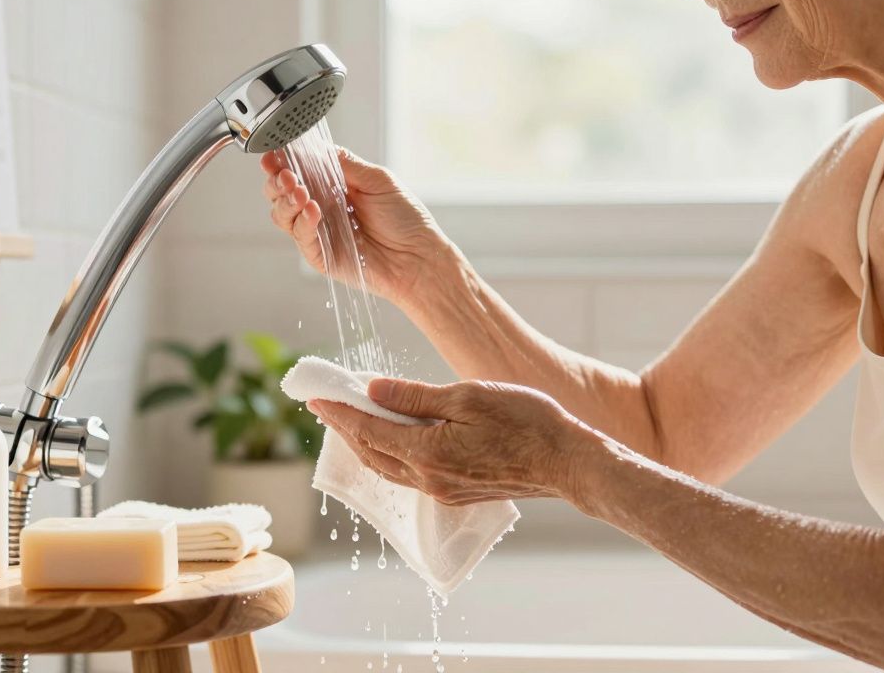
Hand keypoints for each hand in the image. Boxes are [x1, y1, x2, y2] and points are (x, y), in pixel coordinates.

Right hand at [260, 146, 458, 306]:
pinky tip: (312, 209)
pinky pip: (301, 237)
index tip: (276, 151)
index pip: (299, 170)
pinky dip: (302, 221)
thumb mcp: (378, 180)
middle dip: (277, 179)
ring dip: (286, 199)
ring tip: (298, 190)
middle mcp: (321, 208)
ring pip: (283, 215)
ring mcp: (318, 232)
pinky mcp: (320, 255)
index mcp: (333, 187)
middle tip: (283, 172)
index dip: (284, 161)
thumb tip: (317, 147)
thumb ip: (346, 164)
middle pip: (282, 192)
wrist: (419, 257)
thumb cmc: (405, 220)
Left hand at [307, 378, 599, 504]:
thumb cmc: (526, 422)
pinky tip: (393, 440)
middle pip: (371, 453)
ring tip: (352, 420)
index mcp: (427, 452)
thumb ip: (415, 396)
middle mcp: (428, 479)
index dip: (339, 412)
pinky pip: (409, 475)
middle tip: (327, 405)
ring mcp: (442, 491)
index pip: (368, 430)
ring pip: (389, 467)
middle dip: (345, 428)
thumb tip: (372, 391)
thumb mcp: (467, 396)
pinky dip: (391, 455)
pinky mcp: (457, 493)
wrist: (567, 462)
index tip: (316, 397)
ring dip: (367, 443)